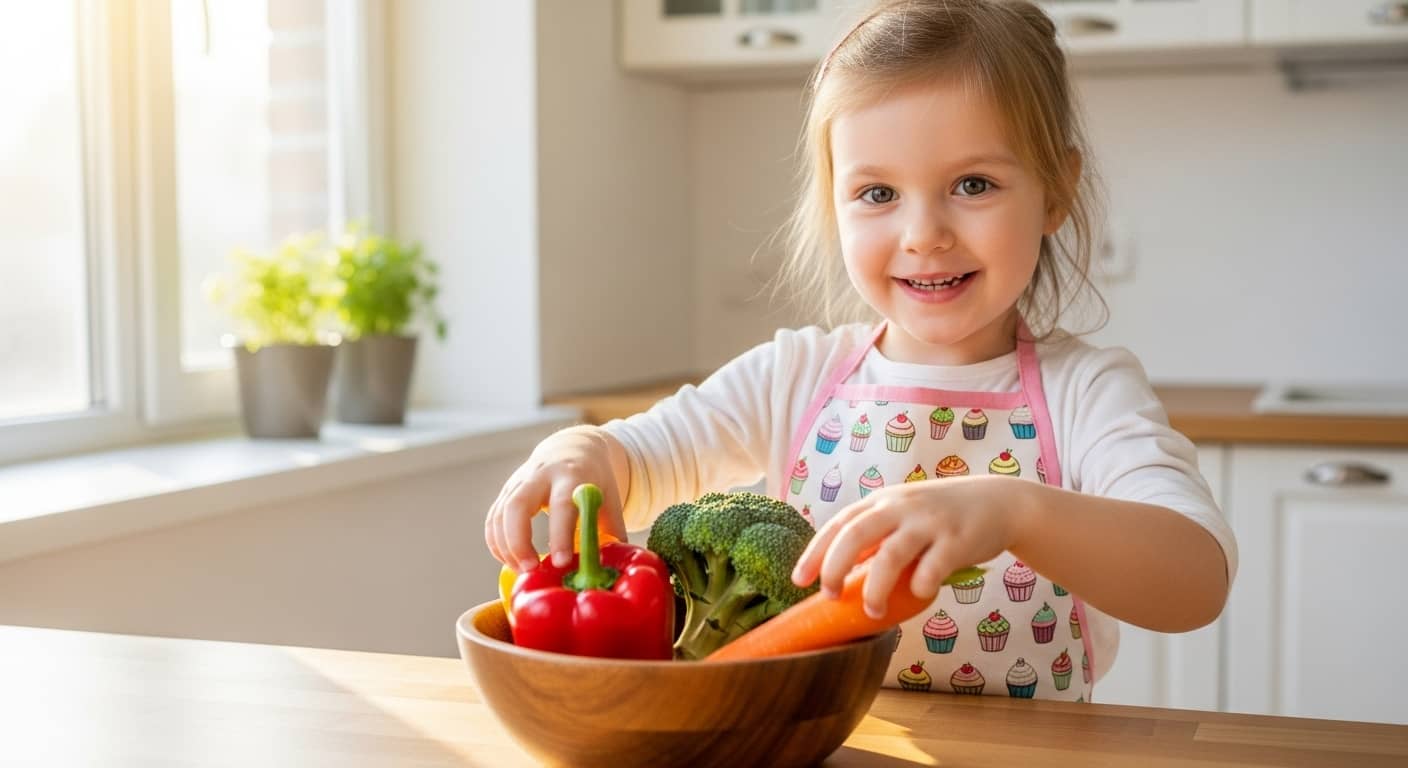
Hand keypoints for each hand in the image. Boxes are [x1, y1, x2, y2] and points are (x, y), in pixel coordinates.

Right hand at [483, 427, 627, 572]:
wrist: (572, 449)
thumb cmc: (594, 480)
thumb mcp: (609, 497)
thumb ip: (611, 530)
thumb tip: (614, 566)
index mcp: (572, 476)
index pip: (562, 505)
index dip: (560, 535)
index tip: (561, 563)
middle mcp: (540, 475)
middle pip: (518, 505)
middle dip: (519, 541)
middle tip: (530, 569)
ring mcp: (519, 482)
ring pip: (500, 514)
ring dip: (506, 547)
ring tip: (522, 571)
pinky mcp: (506, 491)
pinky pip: (493, 519)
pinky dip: (496, 543)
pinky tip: (509, 560)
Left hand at [790, 476, 1031, 618]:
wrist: (1000, 502)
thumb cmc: (942, 516)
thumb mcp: (904, 516)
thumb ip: (877, 538)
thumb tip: (841, 574)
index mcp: (883, 502)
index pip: (839, 524)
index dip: (815, 552)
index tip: (798, 580)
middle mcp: (901, 507)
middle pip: (855, 534)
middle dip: (834, 567)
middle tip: (828, 596)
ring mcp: (929, 522)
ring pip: (890, 554)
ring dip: (875, 587)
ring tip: (871, 611)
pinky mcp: (957, 540)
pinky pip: (932, 568)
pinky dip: (920, 586)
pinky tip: (920, 595)